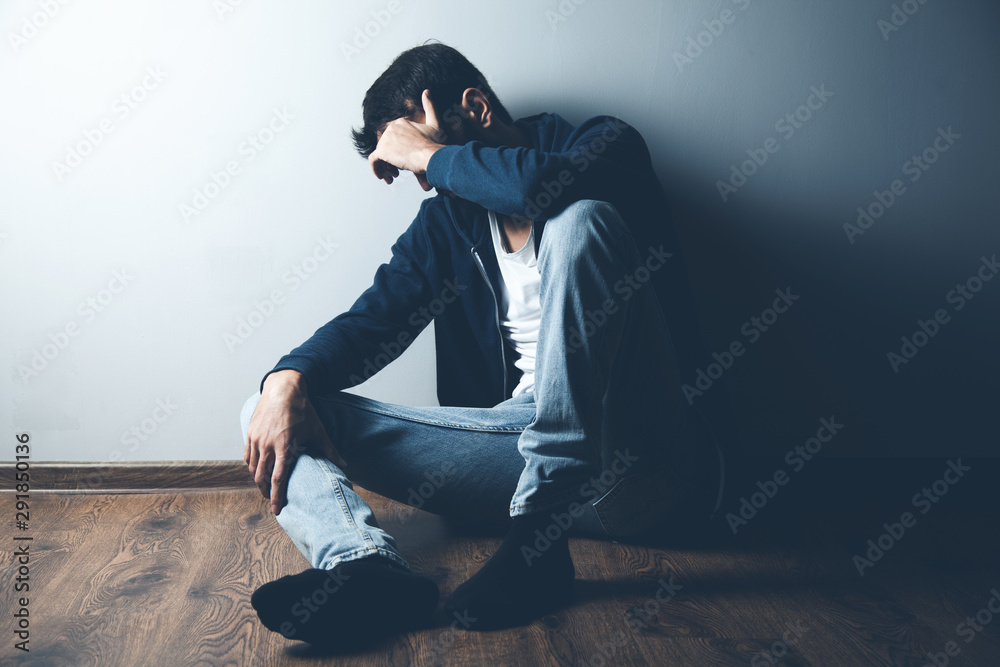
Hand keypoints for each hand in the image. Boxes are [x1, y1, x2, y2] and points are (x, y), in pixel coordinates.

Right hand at [244, 370, 345, 514]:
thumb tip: (345, 465)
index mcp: (284, 447)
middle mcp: (267, 446)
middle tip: (271, 499)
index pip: (278, 479)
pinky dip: (252, 466)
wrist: (283, 388)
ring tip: (265, 487)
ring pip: (253, 468)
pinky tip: (257, 469)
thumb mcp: (317, 430)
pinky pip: (248, 456)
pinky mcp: (250, 434)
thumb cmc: (302, 410)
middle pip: (262, 477)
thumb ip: (329, 450)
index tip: (276, 510)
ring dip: (258, 480)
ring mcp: (256, 440)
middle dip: (266, 491)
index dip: (276, 496)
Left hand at [369, 89, 444, 184]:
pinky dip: (376, 170)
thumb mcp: (435, 123)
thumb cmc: (436, 144)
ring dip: (385, 167)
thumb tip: (426, 90)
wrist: (431, 155)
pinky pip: (373, 161)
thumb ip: (430, 107)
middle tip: (397, 172)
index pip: (393, 138)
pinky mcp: (382, 151)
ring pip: (379, 155)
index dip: (397, 150)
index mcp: (401, 122)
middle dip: (391, 160)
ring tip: (391, 177)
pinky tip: (384, 178)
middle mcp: (391, 128)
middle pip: (385, 147)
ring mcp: (385, 139)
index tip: (404, 160)